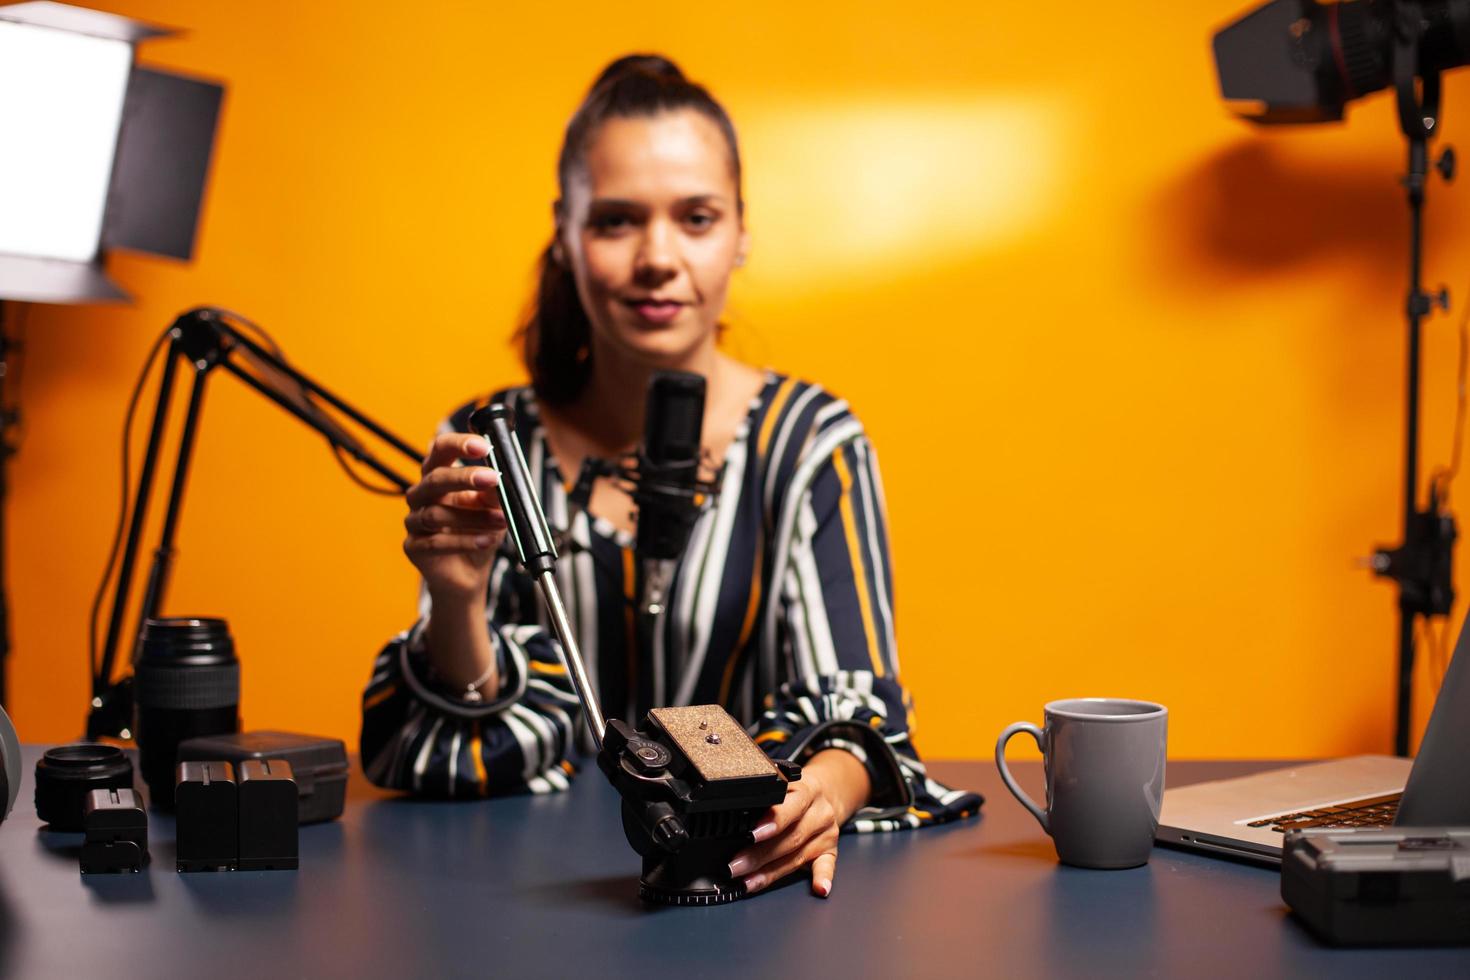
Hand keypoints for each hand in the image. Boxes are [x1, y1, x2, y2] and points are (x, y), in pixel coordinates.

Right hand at [403, 432, 507, 600]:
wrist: (469, 574)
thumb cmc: (477, 532)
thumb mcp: (493, 509)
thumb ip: (494, 493)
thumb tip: (498, 479)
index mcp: (438, 477)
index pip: (440, 450)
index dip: (458, 445)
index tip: (482, 446)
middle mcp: (422, 495)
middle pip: (435, 480)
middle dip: (464, 478)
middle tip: (492, 478)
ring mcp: (414, 521)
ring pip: (437, 514)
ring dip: (474, 517)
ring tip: (501, 521)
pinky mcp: (413, 547)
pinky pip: (435, 542)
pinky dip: (465, 541)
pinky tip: (486, 540)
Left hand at [726, 749, 870, 898]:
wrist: (824, 794)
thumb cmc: (795, 793)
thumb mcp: (782, 787)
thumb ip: (765, 801)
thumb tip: (733, 819)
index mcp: (807, 791)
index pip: (790, 807)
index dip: (771, 822)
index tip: (752, 834)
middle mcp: (819, 813)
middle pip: (790, 838)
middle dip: (759, 855)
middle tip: (736, 866)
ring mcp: (826, 834)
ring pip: (797, 857)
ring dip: (770, 873)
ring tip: (748, 882)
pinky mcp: (830, 851)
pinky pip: (827, 866)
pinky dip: (823, 878)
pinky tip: (819, 889)